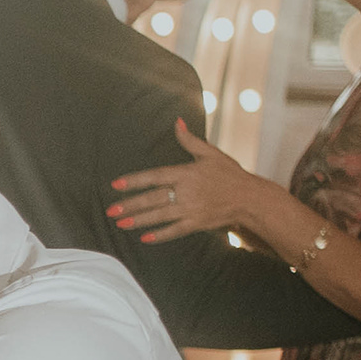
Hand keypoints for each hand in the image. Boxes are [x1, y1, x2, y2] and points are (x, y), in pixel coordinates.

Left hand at [109, 122, 271, 244]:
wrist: (250, 197)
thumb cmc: (229, 174)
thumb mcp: (210, 153)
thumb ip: (190, 140)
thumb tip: (177, 122)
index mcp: (187, 173)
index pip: (154, 176)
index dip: (134, 181)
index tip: (115, 185)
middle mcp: (187, 191)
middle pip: (153, 199)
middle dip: (130, 205)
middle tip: (110, 211)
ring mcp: (192, 209)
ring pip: (160, 216)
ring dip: (139, 220)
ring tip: (120, 223)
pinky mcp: (197, 223)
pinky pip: (175, 230)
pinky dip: (160, 235)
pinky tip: (144, 238)